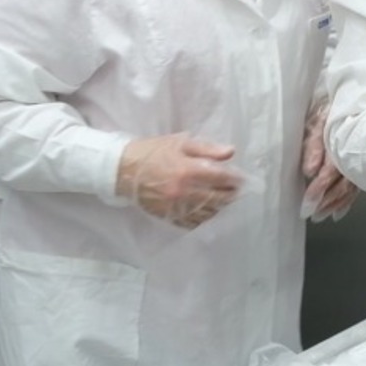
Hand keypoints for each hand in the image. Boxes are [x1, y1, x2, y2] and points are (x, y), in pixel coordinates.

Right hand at [117, 134, 242, 228]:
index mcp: (188, 170)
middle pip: (218, 198)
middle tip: (235, 190)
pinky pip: (192, 222)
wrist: (122, 169)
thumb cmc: (153, 152)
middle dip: (230, 194)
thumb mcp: (180, 143)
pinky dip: (204, 217)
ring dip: (219, 207)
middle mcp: (183, 192)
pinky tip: (208, 210)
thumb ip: (207, 149)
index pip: (222, 178)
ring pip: (207, 213)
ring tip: (223, 199)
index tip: (242, 178)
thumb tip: (231, 152)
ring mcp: (175, 207)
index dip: (236, 179)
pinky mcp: (168, 216)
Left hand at [301, 99, 358, 221]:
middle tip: (313, 215)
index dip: (318, 192)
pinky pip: (357, 185)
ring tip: (323, 216)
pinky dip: (348, 200)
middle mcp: (354, 155)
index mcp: (341, 144)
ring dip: (336, 204)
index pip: (329, 174)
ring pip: (350, 188)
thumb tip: (309, 171)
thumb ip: (313, 145)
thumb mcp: (317, 121)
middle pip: (341, 185)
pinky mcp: (364, 163)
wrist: (354, 97)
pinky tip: (339, 212)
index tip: (306, 206)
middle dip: (326, 202)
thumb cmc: (330, 109)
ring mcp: (361, 160)